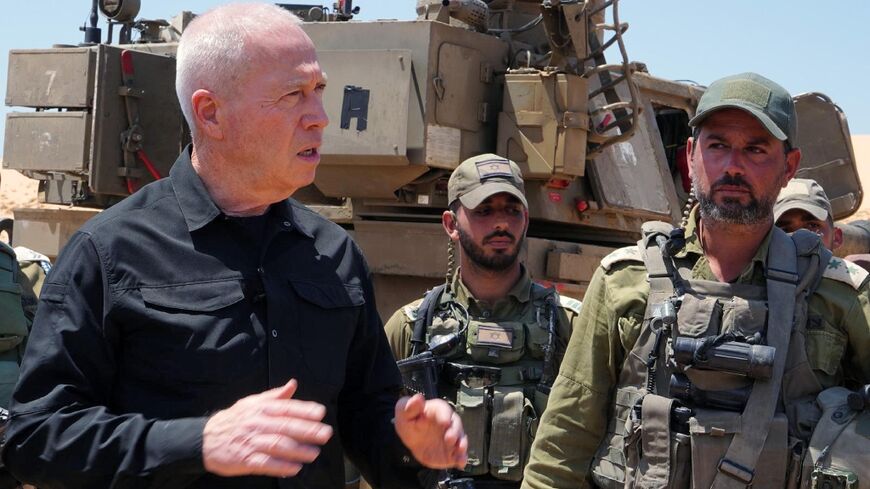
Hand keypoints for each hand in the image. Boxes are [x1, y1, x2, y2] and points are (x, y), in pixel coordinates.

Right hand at [202, 379, 332, 476]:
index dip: (304, 409)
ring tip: (314, 453)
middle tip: (325, 434)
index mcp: (260, 408)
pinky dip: (281, 466)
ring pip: (277, 445)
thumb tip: (293, 384)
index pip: (285, 408)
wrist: (205, 439)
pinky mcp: (244, 460)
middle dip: (307, 430)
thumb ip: (274, 395)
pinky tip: (294, 468)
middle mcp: (257, 424)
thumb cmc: (234, 420)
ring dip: (298, 450)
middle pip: (285, 427)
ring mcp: (250, 442)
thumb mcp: (252, 402)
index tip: (320, 413)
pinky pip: (265, 464)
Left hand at [394, 394, 467, 469]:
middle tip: (449, 439)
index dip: (445, 415)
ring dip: (461, 445)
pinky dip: (462, 458)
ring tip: (459, 450)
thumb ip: (410, 406)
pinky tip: (460, 462)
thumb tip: (418, 398)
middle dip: (455, 432)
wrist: (412, 439)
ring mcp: (451, 437)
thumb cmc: (410, 421)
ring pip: (461, 439)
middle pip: (456, 425)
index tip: (445, 422)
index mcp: (437, 410)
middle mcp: (448, 423)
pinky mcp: (452, 451)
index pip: (444, 410)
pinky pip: (459, 454)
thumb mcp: (404, 412)